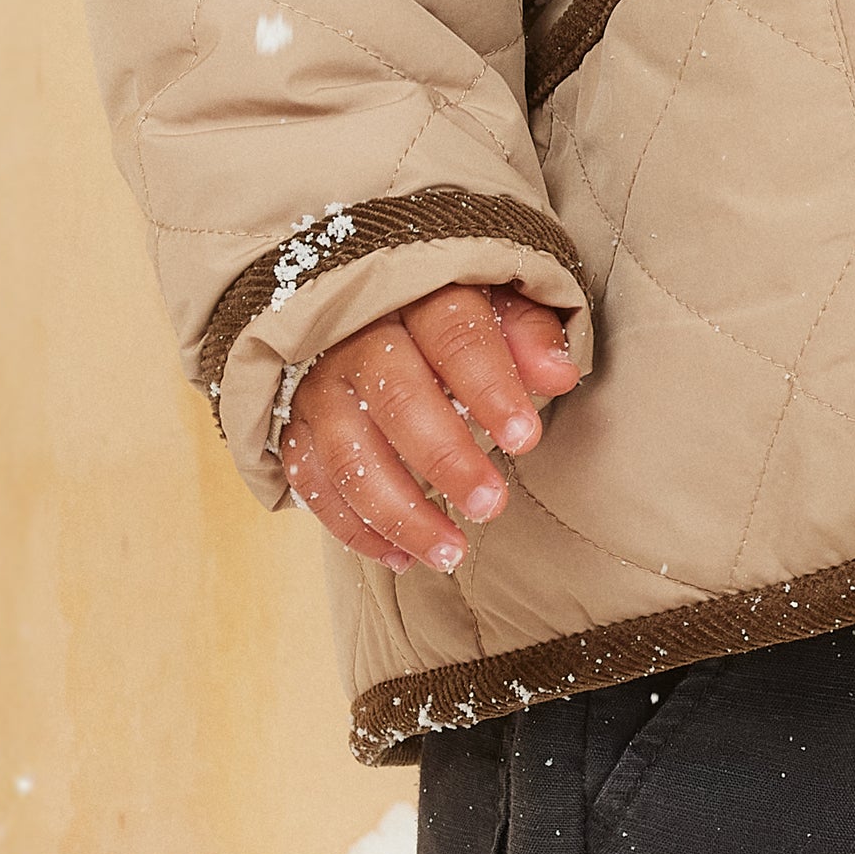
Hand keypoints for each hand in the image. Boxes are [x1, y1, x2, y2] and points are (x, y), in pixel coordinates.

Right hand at [279, 285, 583, 571]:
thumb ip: (529, 335)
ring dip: (400, 513)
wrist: (365, 310)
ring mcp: (319, 383)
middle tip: (490, 505)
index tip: (525, 439)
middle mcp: (358, 336)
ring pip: (348, 454)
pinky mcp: (295, 425)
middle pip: (396, 398)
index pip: (455, 337)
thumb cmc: (451, 314)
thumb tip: (560, 375)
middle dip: (445, 459)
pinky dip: (355, 529)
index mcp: (419, 295)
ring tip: (452, 554)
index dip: (490, 389)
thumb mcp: (499, 304)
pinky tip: (403, 558)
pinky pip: (314, 484)